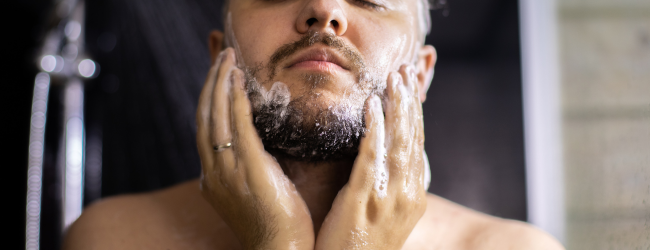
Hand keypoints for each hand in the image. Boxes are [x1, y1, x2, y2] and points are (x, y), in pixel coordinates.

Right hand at [196, 48, 313, 249]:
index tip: (219, 76)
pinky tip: (238, 81)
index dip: (210, 99)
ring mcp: (227, 171)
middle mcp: (212, 172)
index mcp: (212, 178)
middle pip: (204, 117)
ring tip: (229, 60)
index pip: (206, 128)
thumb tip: (251, 145)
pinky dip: (235, 100)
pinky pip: (237, 127)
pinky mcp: (247, 169)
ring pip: (215, 117)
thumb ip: (247, 166)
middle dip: (212, 83)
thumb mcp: (254, 190)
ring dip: (221, 84)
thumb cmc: (276, 223)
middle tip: (222, 58)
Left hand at [315, 65, 427, 248]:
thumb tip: (387, 156)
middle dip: (410, 102)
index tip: (411, 87)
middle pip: (412, 138)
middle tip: (406, 70)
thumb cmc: (360, 245)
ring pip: (397, 142)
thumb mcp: (385, 215)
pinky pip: (371, 156)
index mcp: (413, 195)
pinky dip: (374, 128)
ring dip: (396, 107)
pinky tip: (372, 105)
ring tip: (393, 79)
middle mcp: (407, 193)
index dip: (415, 114)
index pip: (418, 145)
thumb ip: (391, 186)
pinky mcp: (364, 199)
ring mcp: (388, 197)